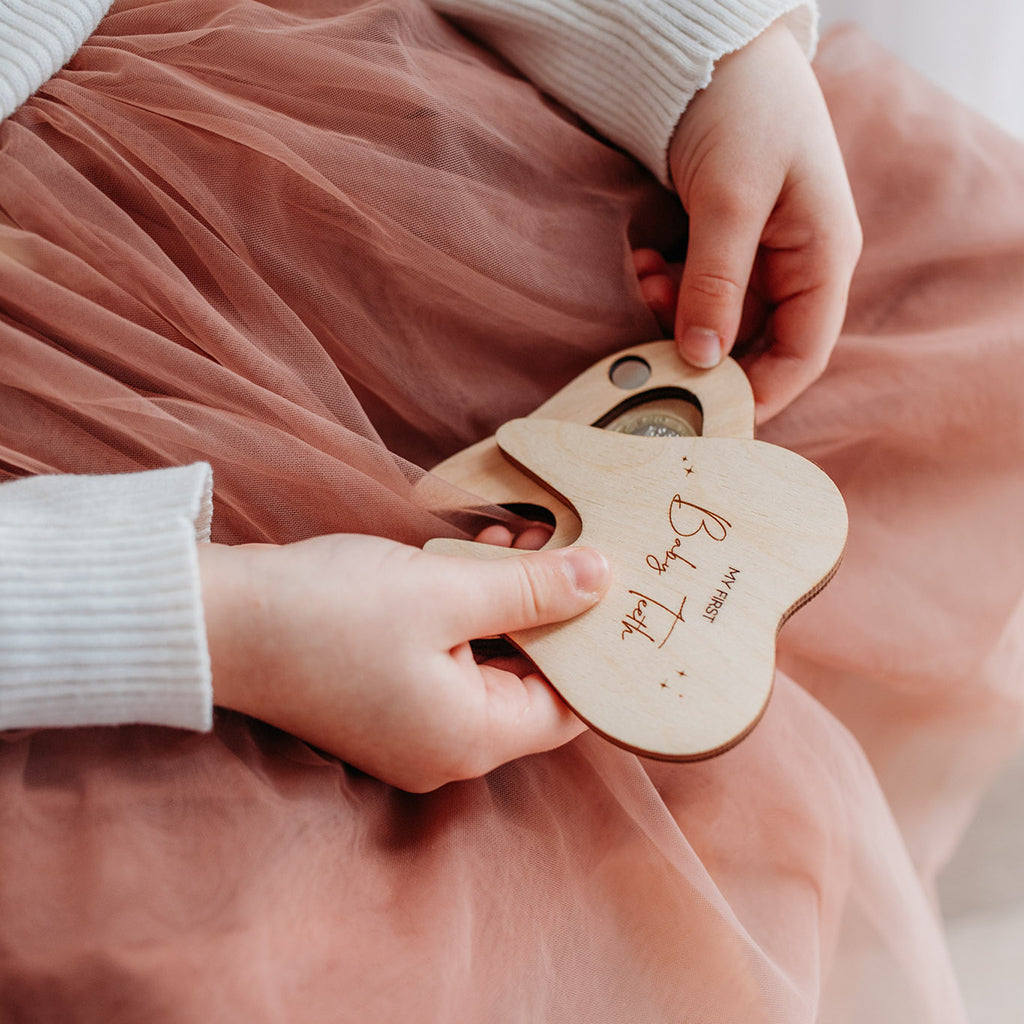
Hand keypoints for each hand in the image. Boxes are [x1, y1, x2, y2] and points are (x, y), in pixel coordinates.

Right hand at [198, 536, 608, 790]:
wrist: (217, 621)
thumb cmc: (330, 612)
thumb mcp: (447, 590)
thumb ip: (534, 588)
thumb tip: (603, 579)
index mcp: (472, 739)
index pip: (572, 706)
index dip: (599, 646)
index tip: (619, 592)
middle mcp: (447, 749)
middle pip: (531, 681)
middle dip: (551, 610)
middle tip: (565, 546)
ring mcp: (412, 728)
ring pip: (490, 663)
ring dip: (508, 601)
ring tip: (515, 538)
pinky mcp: (385, 700)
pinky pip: (450, 660)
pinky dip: (467, 613)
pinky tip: (471, 556)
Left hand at [636, 19, 861, 421]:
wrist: (715, 47)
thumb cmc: (746, 108)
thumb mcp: (731, 198)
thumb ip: (717, 282)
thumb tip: (702, 359)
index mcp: (822, 258)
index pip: (801, 354)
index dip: (758, 394)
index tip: (705, 416)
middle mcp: (795, 265)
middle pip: (754, 346)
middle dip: (701, 351)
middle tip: (651, 342)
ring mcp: (758, 256)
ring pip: (717, 321)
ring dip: (675, 315)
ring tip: (646, 279)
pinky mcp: (723, 244)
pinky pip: (696, 290)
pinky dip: (667, 288)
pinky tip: (646, 262)